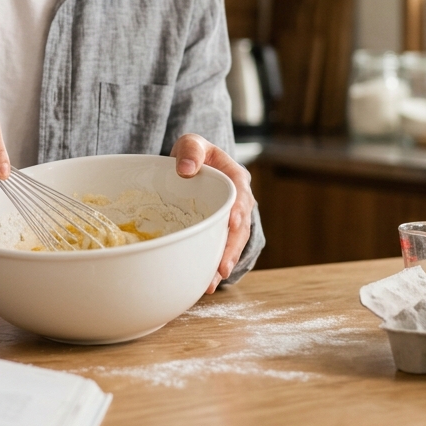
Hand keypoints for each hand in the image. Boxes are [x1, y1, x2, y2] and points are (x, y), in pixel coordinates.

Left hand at [170, 133, 254, 292]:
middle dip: (232, 248)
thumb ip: (191, 151)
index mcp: (236, 178)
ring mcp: (231, 218)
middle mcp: (239, 201)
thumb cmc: (193, 154)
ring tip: (211, 282)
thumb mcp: (191, 143)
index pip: (240, 194)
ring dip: (224, 262)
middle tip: (221, 267)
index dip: (238, 209)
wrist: (189, 165)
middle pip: (240, 226)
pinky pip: (221, 248)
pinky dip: (214, 264)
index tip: (232, 223)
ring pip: (233, 242)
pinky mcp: (220, 231)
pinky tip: (205, 281)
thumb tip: (185, 169)